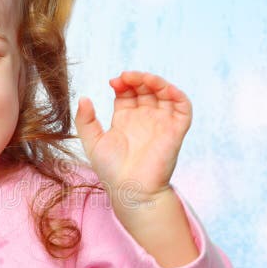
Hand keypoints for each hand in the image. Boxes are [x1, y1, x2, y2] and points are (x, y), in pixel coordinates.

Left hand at [74, 71, 191, 199]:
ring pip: (164, 93)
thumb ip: (85, 120)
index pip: (128, 92)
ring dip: (156, 81)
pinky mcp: (176, 130)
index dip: (123, 83)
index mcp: (125, 120)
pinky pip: (183, 107)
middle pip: (145, 89)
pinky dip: (177, 94)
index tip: (113, 82)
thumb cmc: (112, 171)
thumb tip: (83, 98)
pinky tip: (164, 89)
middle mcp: (144, 119)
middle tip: (125, 78)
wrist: (131, 189)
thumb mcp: (92, 142)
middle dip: (137, 79)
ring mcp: (161, 123)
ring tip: (142, 79)